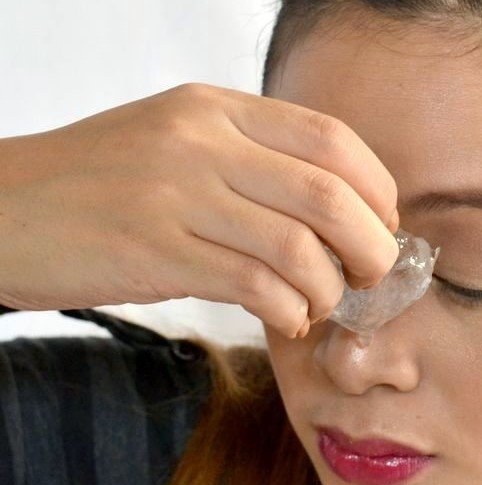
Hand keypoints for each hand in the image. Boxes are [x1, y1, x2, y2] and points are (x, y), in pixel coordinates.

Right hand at [0, 83, 398, 337]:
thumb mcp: (181, 141)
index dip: (375, 186)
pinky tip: (286, 316)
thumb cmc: (103, 179)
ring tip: (320, 302)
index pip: (330, 139)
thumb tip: (334, 209)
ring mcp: (177, 195)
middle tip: (371, 272)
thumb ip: (252, 162)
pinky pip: (252, 284)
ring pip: (295, 246)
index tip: (381, 222)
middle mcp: (202, 142)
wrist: (6, 205)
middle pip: (327, 194)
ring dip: (328, 286)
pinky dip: (287, 308)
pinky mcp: (155, 251)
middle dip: (370, 244)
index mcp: (217, 109)